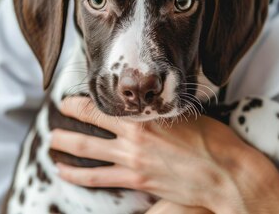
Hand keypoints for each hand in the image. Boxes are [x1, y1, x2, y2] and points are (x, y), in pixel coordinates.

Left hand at [51, 96, 278, 213]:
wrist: (226, 173)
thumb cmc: (213, 140)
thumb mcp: (185, 114)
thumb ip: (159, 111)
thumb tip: (148, 104)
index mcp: (144, 115)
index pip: (103, 103)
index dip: (82, 100)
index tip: (72, 98)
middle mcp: (133, 135)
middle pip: (88, 123)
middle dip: (67, 118)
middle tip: (56, 116)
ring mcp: (132, 159)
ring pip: (86, 150)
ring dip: (65, 146)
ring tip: (52, 143)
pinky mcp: (136, 180)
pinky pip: (98, 178)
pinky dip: (78, 175)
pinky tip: (65, 172)